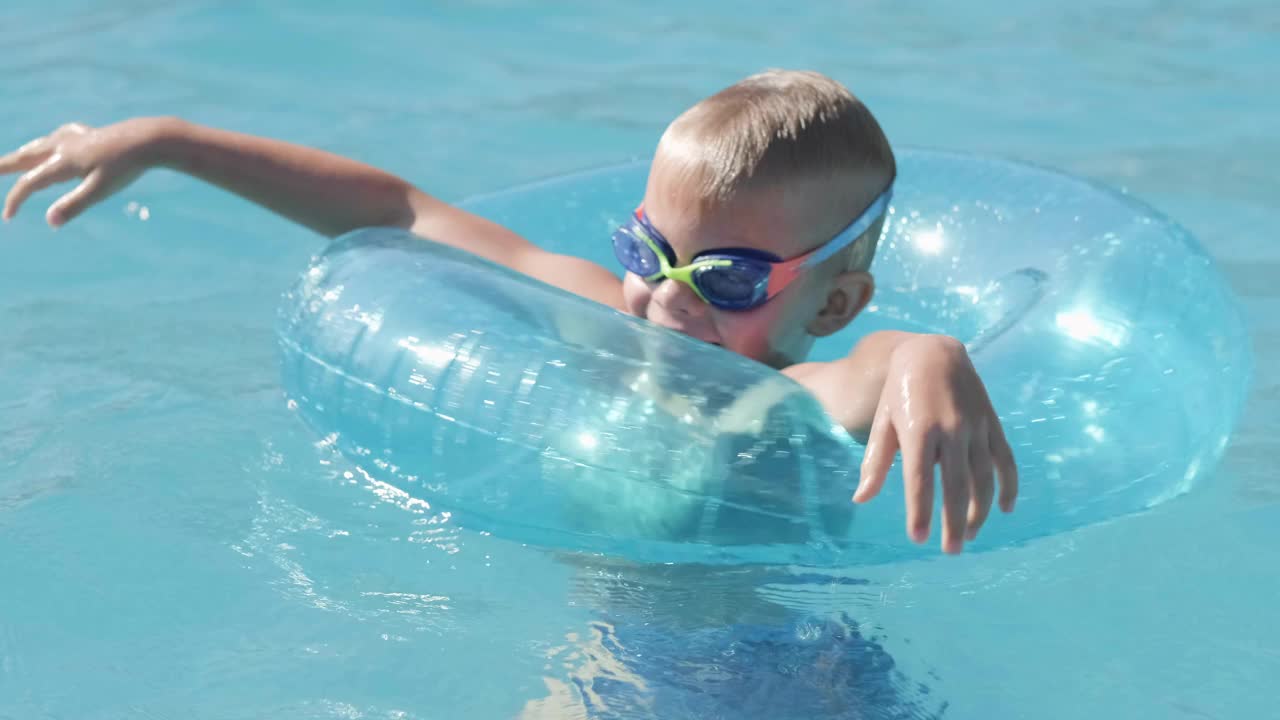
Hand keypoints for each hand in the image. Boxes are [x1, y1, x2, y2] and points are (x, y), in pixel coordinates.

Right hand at [1, 119, 163, 226]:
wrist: (149, 139)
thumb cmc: (125, 167)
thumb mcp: (100, 190)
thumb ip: (73, 205)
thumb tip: (50, 222)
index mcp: (62, 162)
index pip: (29, 183)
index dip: (15, 200)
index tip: (8, 218)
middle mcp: (63, 146)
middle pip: (26, 157)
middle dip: (5, 166)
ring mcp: (75, 137)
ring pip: (41, 145)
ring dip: (25, 154)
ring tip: (16, 159)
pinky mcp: (89, 134)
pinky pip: (62, 137)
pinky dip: (51, 142)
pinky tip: (60, 140)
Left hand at [853, 334, 1016, 553]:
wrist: (933, 352)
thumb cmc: (900, 392)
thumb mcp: (882, 422)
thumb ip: (876, 462)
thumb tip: (860, 499)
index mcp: (918, 430)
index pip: (920, 480)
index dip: (920, 511)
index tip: (917, 539)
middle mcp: (951, 429)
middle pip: (956, 486)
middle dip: (953, 522)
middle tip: (950, 550)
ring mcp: (976, 427)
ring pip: (984, 478)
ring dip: (979, 511)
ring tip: (969, 536)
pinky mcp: (992, 424)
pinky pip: (1005, 460)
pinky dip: (1009, 486)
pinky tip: (1004, 510)